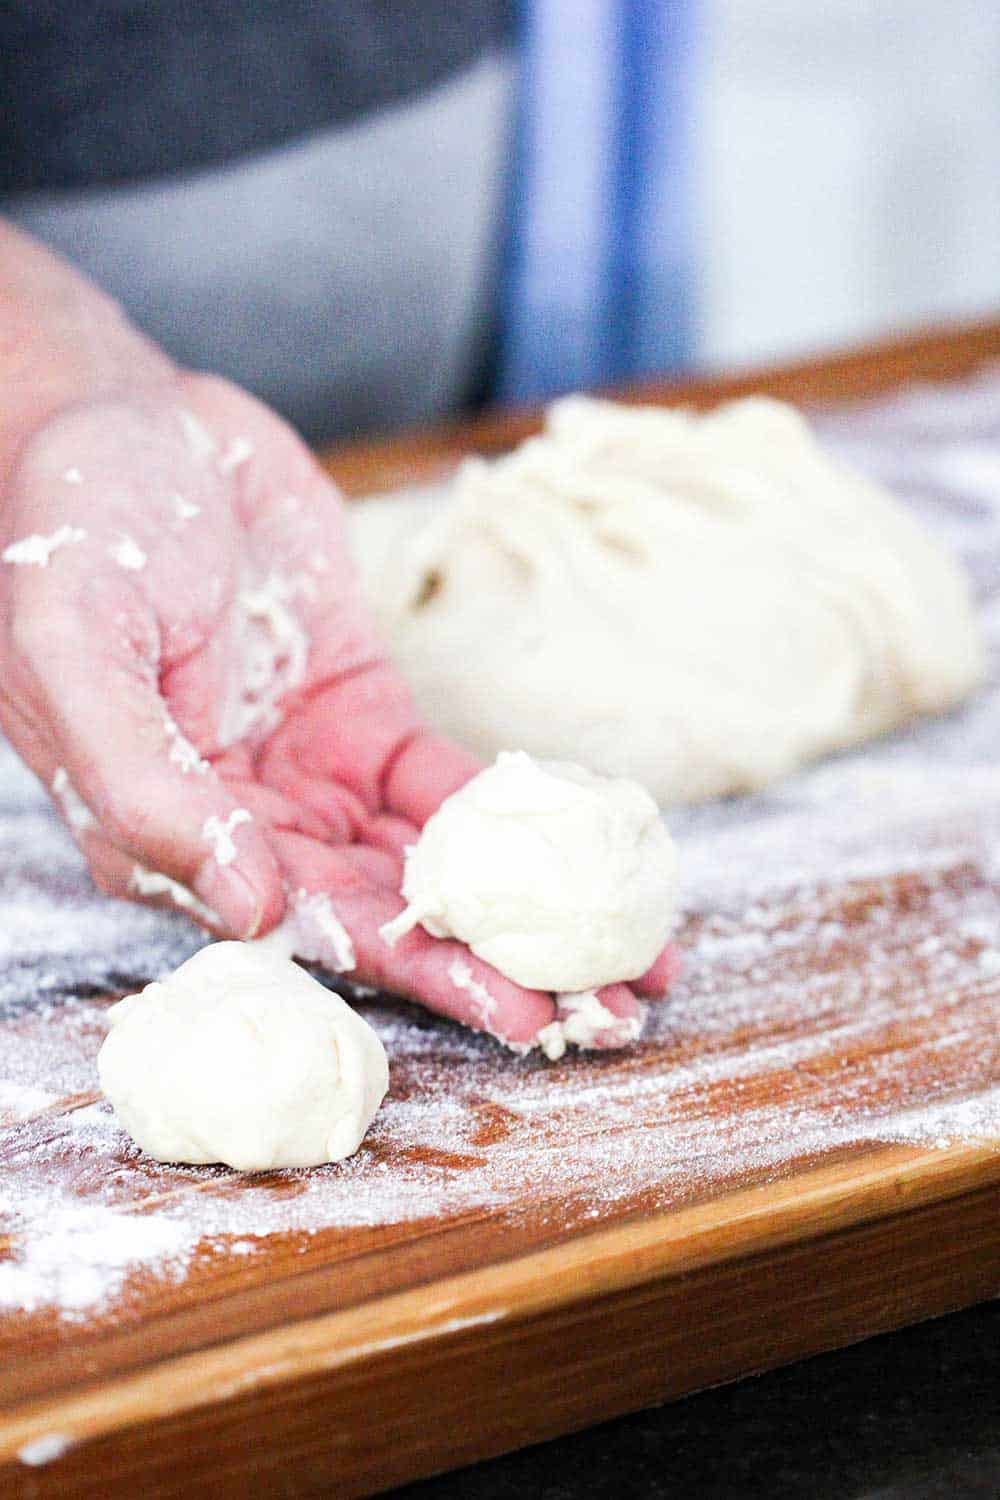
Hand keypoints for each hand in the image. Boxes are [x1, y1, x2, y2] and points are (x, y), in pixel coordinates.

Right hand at [0, 370, 676, 1047]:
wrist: (120, 422)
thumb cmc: (69, 530)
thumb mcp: (79, 647)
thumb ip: (144, 784)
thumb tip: (247, 908)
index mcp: (170, 836)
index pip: (310, 928)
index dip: (420, 975)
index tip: (522, 1014)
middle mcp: (248, 825)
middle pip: (389, 916)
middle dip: (497, 965)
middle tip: (606, 1009)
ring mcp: (313, 773)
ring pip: (430, 865)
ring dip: (525, 911)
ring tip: (627, 958)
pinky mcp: (363, 716)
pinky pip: (446, 783)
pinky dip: (518, 817)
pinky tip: (591, 849)